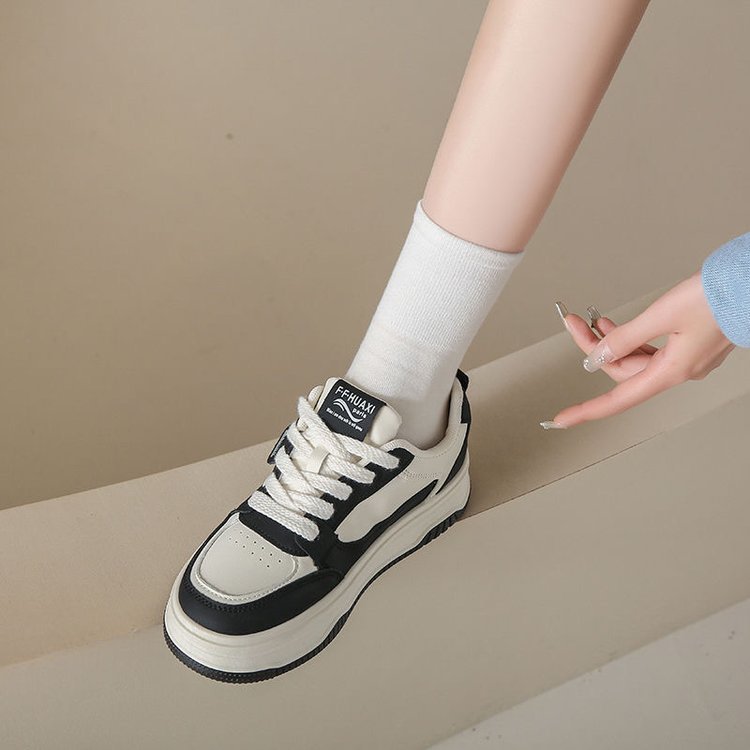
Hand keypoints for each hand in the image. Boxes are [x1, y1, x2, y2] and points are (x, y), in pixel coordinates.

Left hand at [540, 270, 735, 428]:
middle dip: (595, 348)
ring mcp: (686, 358)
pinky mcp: (690, 343)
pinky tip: (616, 326)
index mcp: (672, 371)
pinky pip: (651, 349)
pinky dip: (630, 338)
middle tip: (576, 324)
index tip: (562, 419)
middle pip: (623, 371)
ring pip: (636, 358)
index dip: (587, 410)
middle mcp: (679, 370)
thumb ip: (625, 338)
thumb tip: (598, 355)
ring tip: (592, 321)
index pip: (618, 399)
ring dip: (612, 341)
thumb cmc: (719, 298)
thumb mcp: (662, 315)